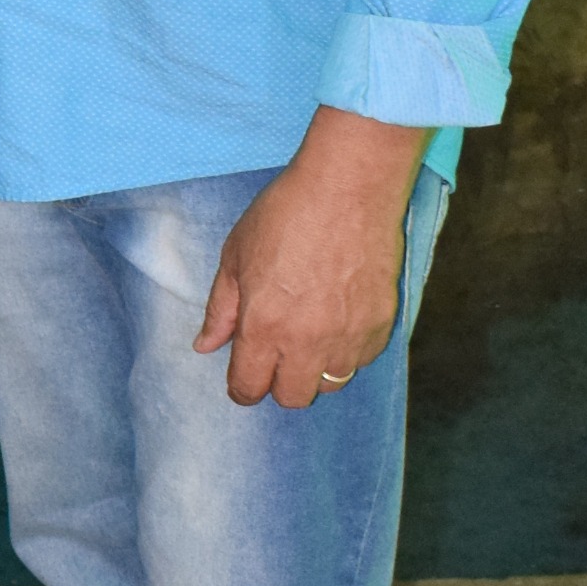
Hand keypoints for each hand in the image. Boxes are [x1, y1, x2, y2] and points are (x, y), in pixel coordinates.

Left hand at [194, 109, 429, 410]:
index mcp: (263, 328)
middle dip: (280, 382)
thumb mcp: (236, 256)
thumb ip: (220, 309)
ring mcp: (349, 337)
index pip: (249, 387)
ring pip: (331, 383)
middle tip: (277, 352)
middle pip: (293, 398)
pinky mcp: (381, 325)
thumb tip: (205, 347)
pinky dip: (349, 348)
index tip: (244, 374)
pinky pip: (362, 359)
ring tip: (311, 331)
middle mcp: (307, 343)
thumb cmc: (285, 213)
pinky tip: (340, 316)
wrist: (348, 187)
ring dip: (317, 368)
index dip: (242, 386)